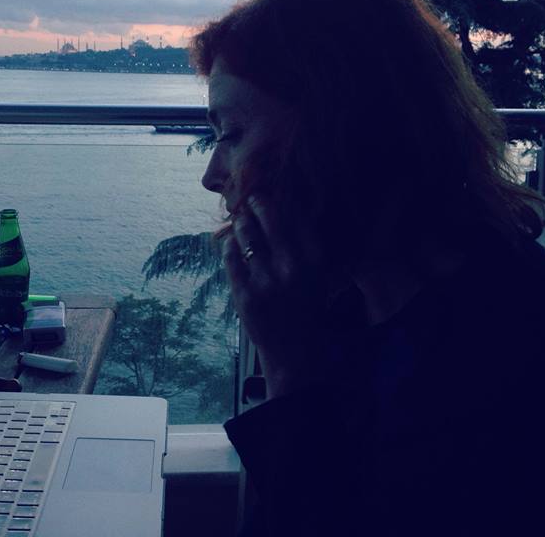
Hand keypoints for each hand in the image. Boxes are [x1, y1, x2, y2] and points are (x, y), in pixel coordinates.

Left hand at [222, 195, 321, 397]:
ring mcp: (266, 280)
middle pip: (268, 218)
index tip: (268, 194)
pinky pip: (230, 256)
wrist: (295, 351)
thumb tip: (282, 209)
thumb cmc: (306, 307)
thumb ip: (303, 244)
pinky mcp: (244, 293)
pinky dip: (228, 244)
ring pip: (245, 234)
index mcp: (313, 258)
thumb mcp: (316, 274)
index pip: (292, 215)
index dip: (277, 201)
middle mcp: (291, 265)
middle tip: (250, 198)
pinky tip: (229, 241)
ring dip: (240, 222)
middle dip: (256, 203)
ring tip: (239, 218)